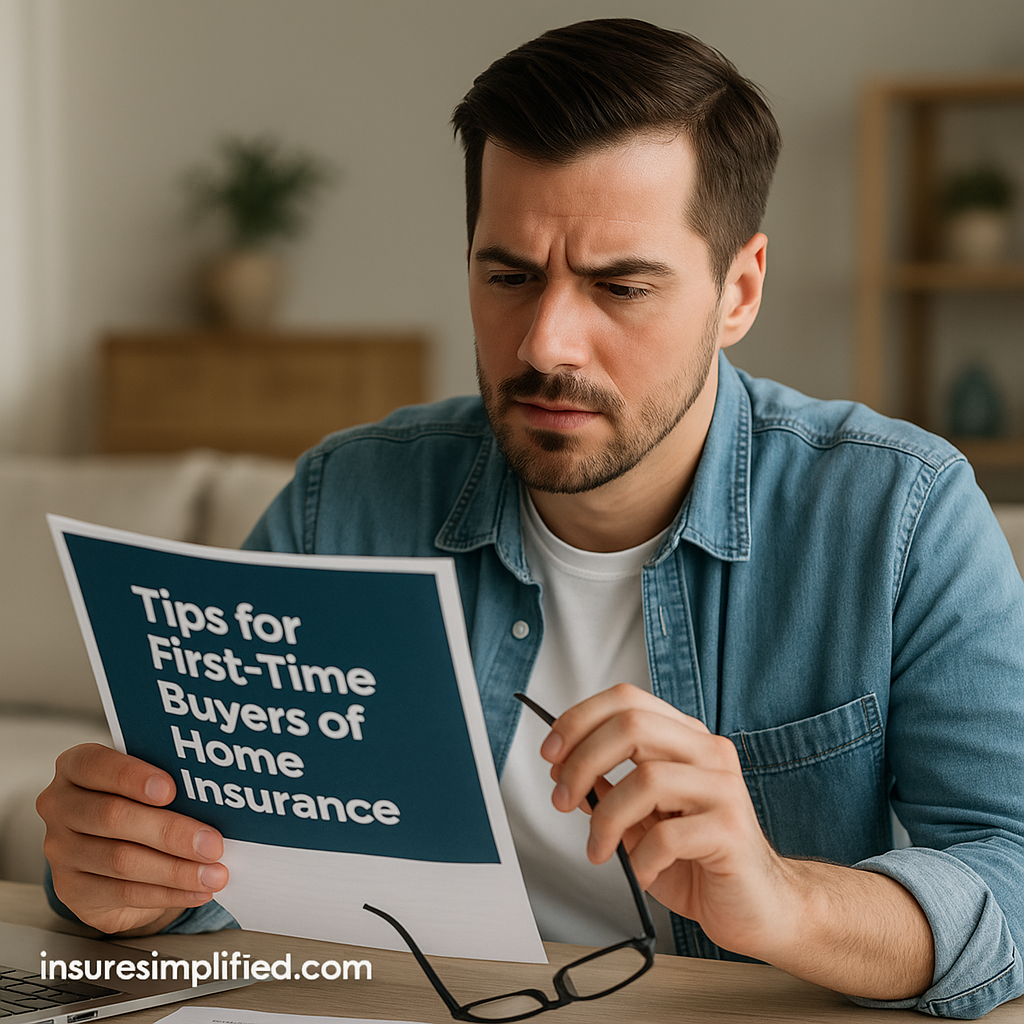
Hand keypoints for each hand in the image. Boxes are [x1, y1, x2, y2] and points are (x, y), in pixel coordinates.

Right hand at [36, 744, 227, 935]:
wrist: (115, 850)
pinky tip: (196, 890)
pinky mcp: (72, 890)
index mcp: (76, 767)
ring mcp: (61, 851)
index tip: (171, 790)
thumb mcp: (146, 782)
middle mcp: (61, 806)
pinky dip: (167, 893)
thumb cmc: (138, 801)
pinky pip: (124, 893)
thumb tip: (211, 795)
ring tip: (214, 874)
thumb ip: (165, 781)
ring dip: (176, 870)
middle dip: (170, 832)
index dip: (133, 777)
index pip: (97, 765)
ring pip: (122, 861)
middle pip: (113, 818)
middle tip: (212, 844)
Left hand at [540, 684, 932, 998]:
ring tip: (598, 850)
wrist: (759, 907)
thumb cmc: (696, 860)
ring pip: (646, 779)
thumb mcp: (641, 818)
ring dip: (605, 819)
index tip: (551, 754)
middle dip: (582, 762)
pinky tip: (641, 872)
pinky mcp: (731, 830)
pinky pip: (667, 834)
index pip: (627, 699)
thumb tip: (562, 764)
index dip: (579, 719)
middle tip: (562, 800)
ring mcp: (723, 788)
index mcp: (685, 739)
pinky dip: (640, 858)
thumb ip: (609, 787)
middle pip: (632, 725)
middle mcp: (708, 753)